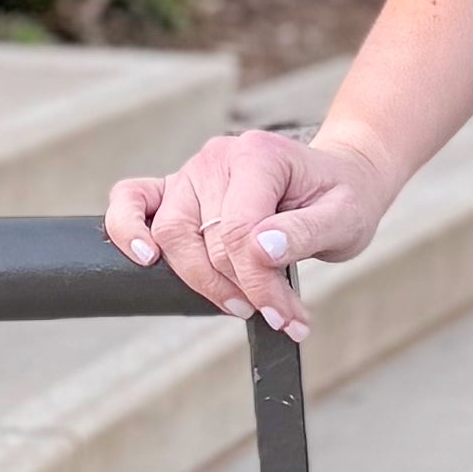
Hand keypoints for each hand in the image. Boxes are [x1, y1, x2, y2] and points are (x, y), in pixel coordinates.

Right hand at [102, 127, 394, 340]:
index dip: (257, 282)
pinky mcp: (176, 190)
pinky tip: (145, 260)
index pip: (239, 230)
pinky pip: (131, 200)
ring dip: (200, 279)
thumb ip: (306, 233)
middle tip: (276, 315)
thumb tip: (261, 251)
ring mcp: (191, 173)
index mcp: (258, 156)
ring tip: (242, 304)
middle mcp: (217, 158)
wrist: (340, 182)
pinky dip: (127, 228)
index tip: (283, 314)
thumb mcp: (345, 218)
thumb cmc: (343, 198)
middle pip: (202, 238)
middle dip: (236, 288)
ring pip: (169, 234)